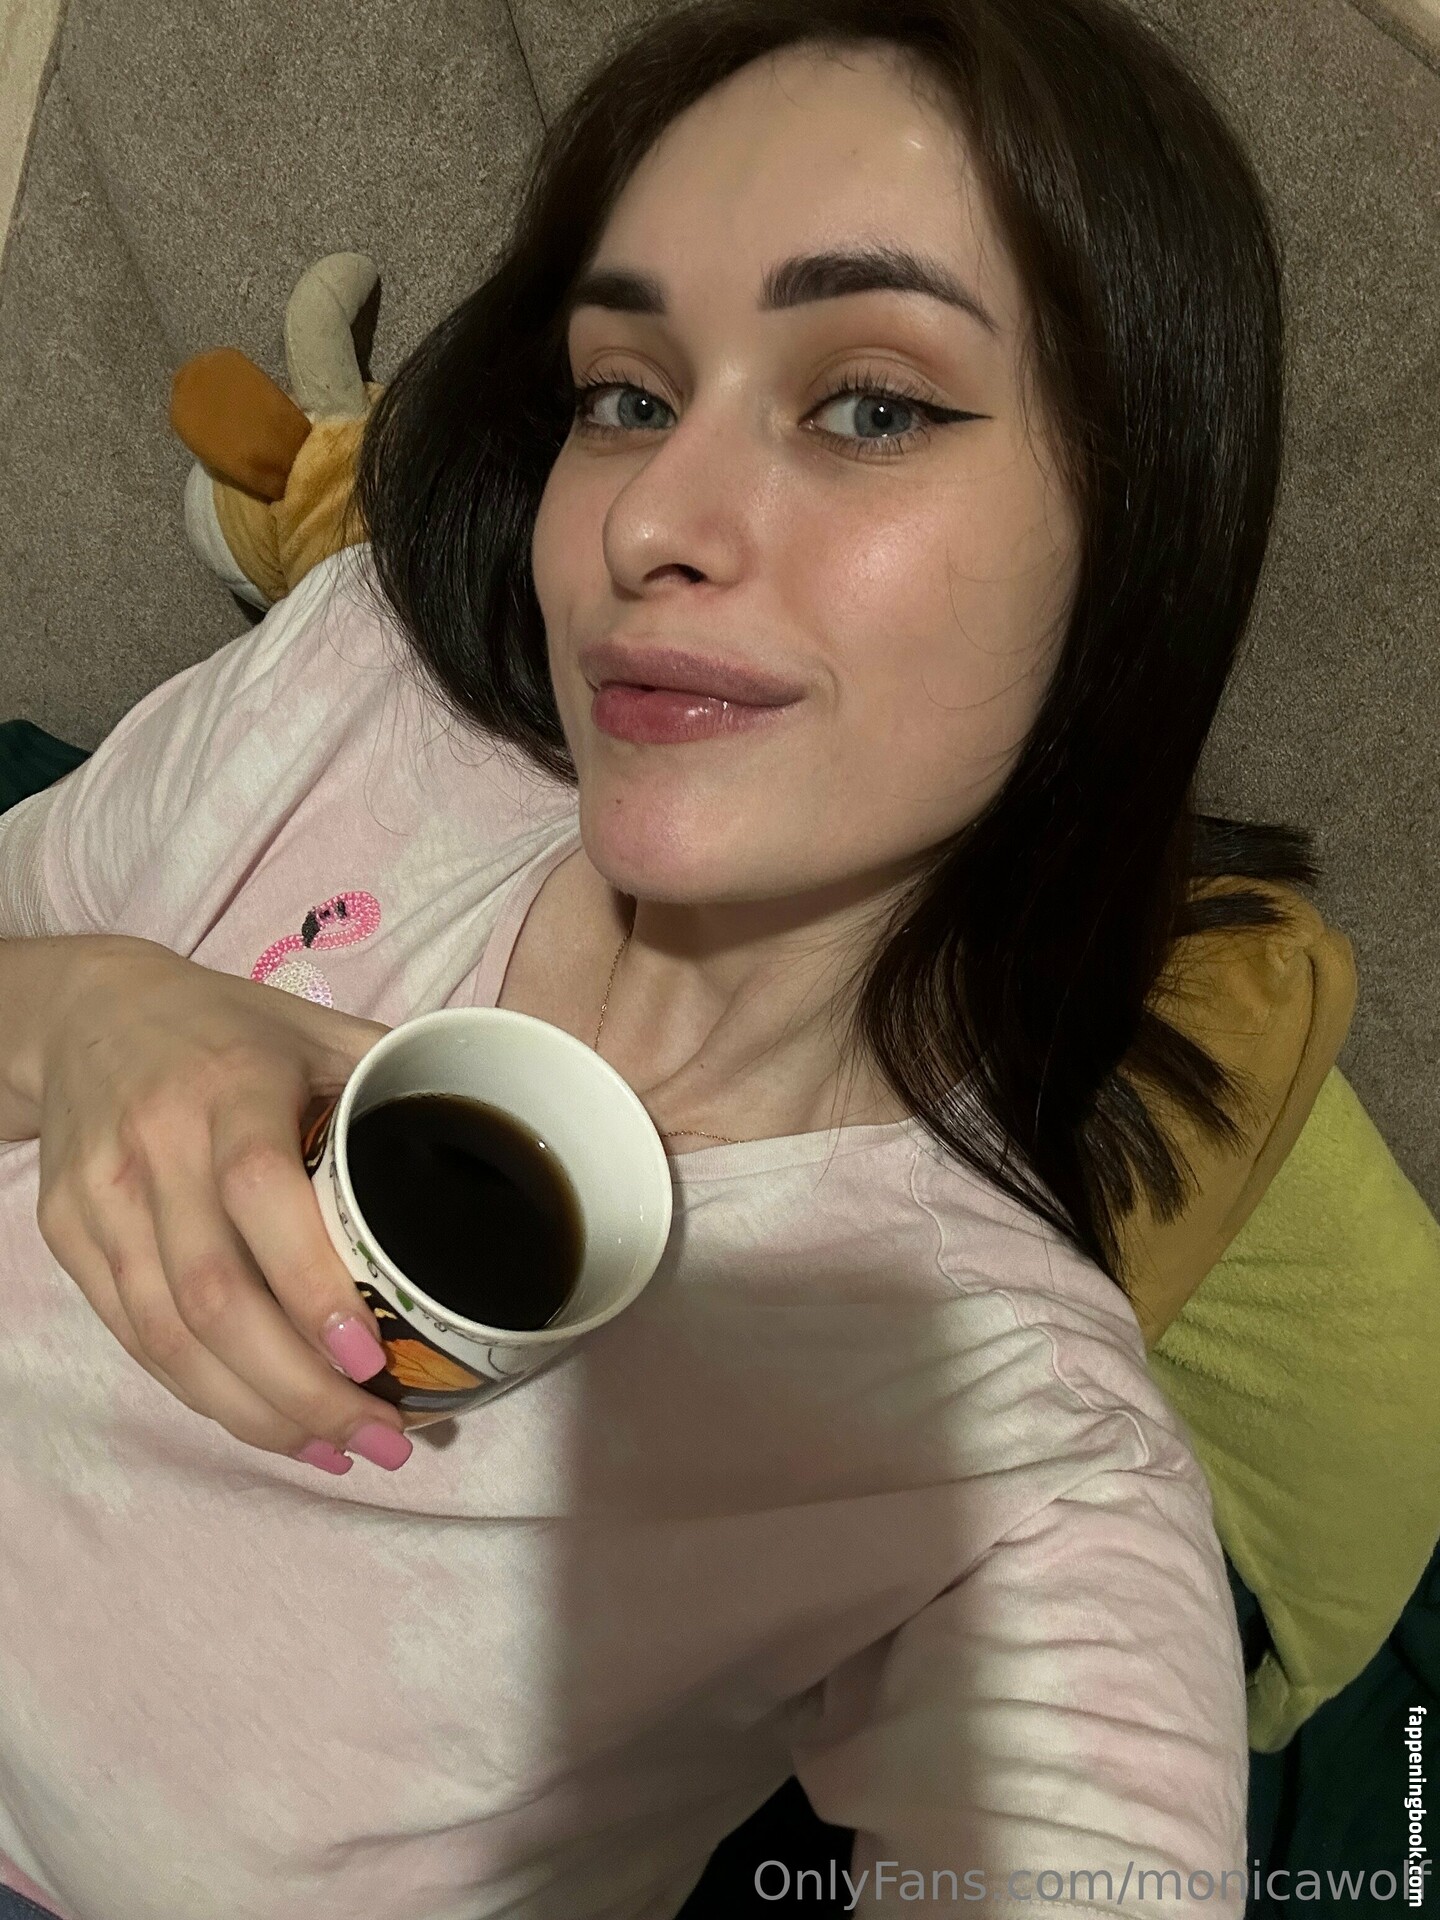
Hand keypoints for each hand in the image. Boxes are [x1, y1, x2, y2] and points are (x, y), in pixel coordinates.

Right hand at [34, 936, 425, 1472]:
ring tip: (337, 1451)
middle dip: (298, 1389)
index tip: (372, 1357)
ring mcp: (101, 1199)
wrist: (83, 1014)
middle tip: (380, 1437)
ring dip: (254, 1412)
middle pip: (211, 1296)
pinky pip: (135, 1337)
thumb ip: (395, 1072)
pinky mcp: (67, 1236)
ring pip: (166, 1336)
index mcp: (227, 1087)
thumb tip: (498, 1118)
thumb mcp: (312, 1025)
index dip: (311, 1286)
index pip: (258, 1194)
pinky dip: (202, 1394)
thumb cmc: (224, 1026)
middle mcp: (155, 1146)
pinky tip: (267, 1423)